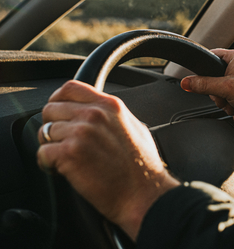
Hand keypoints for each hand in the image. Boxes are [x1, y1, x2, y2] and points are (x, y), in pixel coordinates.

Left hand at [37, 80, 179, 239]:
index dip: (58, 99)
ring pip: (44, 132)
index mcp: (110, 105)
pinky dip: (48, 164)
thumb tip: (95, 112)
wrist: (144, 193)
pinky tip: (63, 170)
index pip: (70, 88)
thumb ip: (112, 115)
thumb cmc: (143, 167)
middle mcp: (94, 114)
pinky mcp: (70, 154)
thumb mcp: (135, 127)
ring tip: (67, 159)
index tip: (59, 113)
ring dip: (51, 147)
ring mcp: (81, 133)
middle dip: (53, 127)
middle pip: (51, 109)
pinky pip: (42, 153)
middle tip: (64, 143)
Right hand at [180, 49, 233, 134]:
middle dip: (219, 94)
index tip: (202, 82)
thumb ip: (204, 85)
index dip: (205, 71)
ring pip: (226, 88)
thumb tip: (186, 82)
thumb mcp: (226, 89)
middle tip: (225, 100)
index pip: (212, 56)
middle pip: (217, 76)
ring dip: (227, 101)